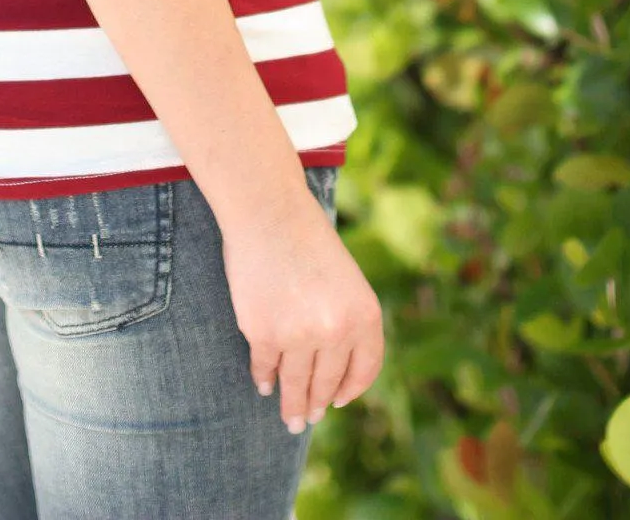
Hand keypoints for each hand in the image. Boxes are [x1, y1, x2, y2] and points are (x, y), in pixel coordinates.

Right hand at [221, 191, 384, 432]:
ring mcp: (299, 336)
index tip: (339, 401)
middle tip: (309, 418)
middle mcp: (337, 330)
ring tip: (290, 417)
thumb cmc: (307, 238)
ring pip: (296, 384)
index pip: (364, 369)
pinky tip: (265, 385)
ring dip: (292, 405)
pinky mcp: (264, 334)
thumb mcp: (345, 279)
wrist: (269, 211)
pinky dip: (264, 380)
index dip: (351, 389)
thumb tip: (333, 372)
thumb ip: (345, 320)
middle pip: (327, 383)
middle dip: (317, 405)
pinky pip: (266, 368)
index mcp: (365, 314)